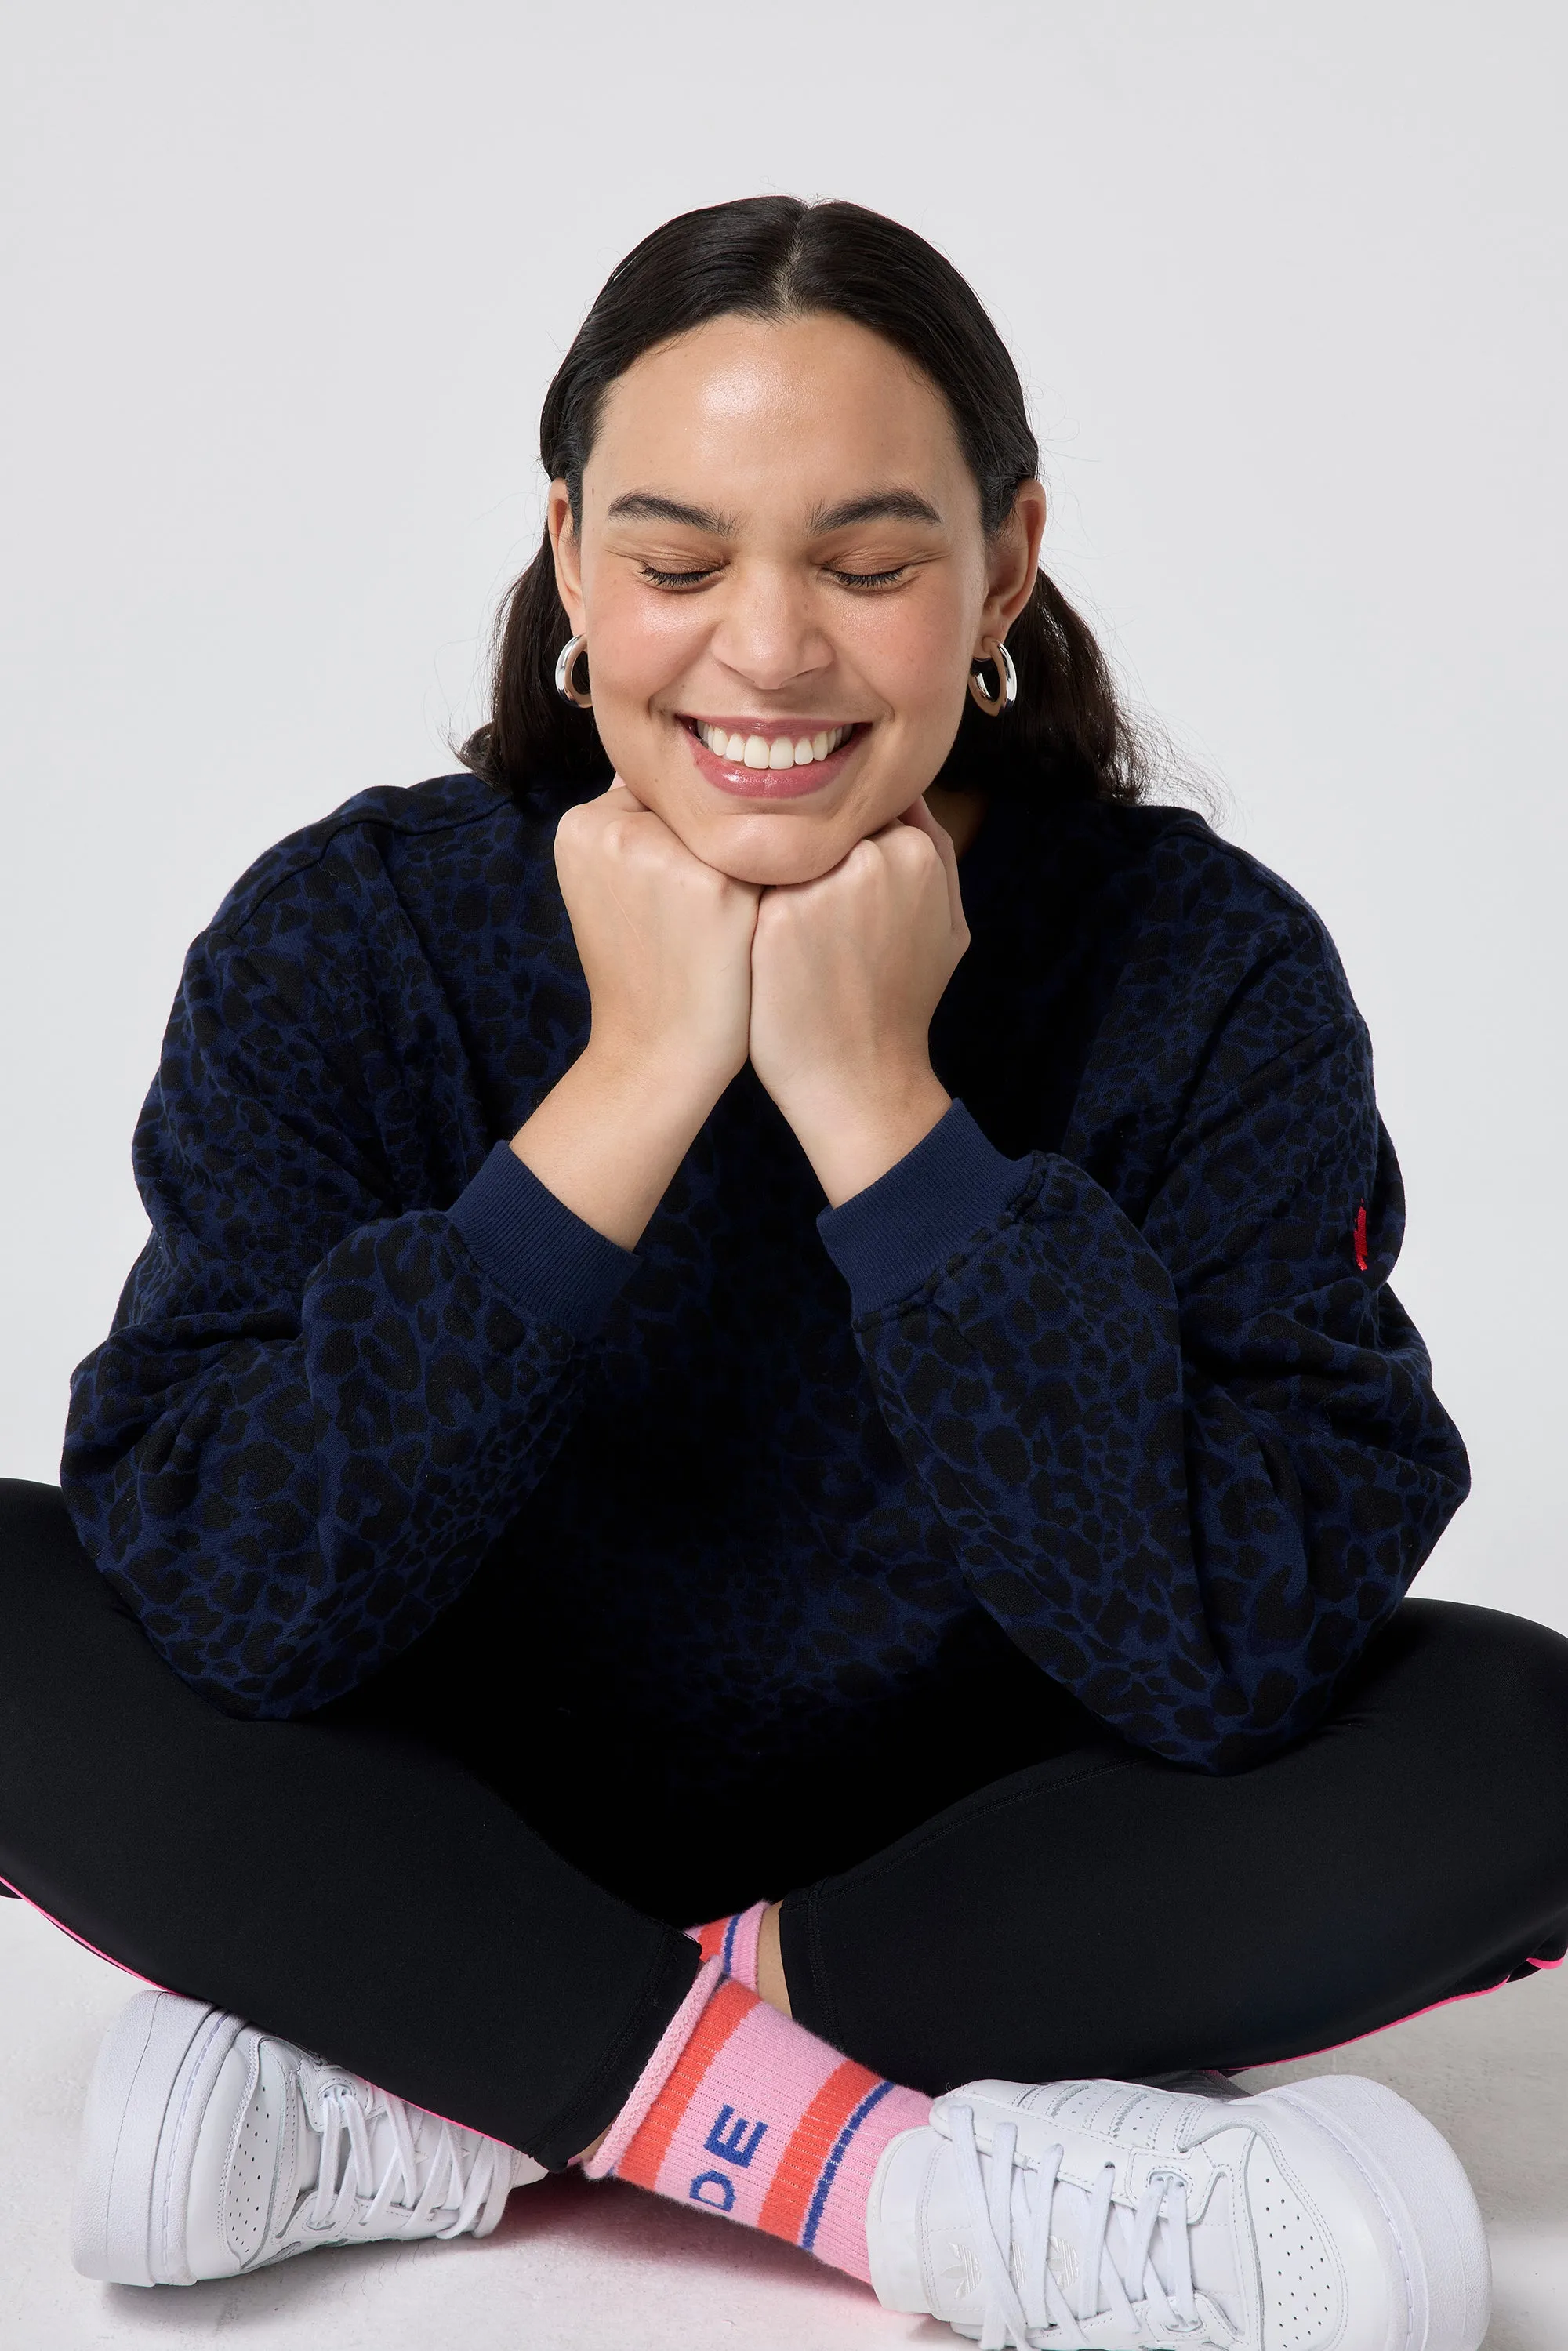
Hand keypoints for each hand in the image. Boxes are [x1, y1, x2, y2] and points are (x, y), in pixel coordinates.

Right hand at [553, 780, 760, 1108]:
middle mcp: (615, 828)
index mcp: (582, 825)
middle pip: (695, 807)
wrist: (656, 1053)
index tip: (681, 893)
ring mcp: (664, 852)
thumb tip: (688, 769)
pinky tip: (758, 927)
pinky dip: (773, 887)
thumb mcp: (612, 889)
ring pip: (734, 829)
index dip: (682, 842)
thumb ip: (637, 827)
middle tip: (705, 912)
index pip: (658, 794)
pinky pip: (767, 860)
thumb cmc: (645, 970)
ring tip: (730, 921)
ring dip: (747, 863)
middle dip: (711, 849)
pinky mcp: (717, 883)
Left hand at [748, 797, 968, 1204]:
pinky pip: (746, 883)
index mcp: (917, 852)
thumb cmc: (901, 1003)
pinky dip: (742, 906)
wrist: (859, 1080)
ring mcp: (820, 884)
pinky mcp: (773, 916)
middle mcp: (871, 857)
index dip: (838, 847)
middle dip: (804, 857)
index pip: (859, 811)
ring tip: (774, 932)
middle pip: (816, 827)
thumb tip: (907, 793)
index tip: (828, 882)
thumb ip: (937, 853)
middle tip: (800, 910)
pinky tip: (749, 945)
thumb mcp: (949, 926)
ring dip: (768, 876)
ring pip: (778, 851)